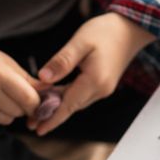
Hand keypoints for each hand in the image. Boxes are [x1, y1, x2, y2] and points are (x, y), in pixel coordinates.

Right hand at [0, 40, 44, 124]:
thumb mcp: (5, 61)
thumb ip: (27, 80)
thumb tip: (50, 93)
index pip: (28, 98)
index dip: (37, 102)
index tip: (38, 99)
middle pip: (18, 111)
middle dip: (23, 106)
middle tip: (18, 94)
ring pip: (7, 120)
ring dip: (11, 111)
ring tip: (2, 95)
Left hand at [32, 13, 154, 134]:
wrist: (130, 29)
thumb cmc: (105, 31)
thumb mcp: (80, 42)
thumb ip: (62, 61)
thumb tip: (43, 78)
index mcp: (94, 81)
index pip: (69, 105)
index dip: (52, 119)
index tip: (38, 131)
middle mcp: (100, 90)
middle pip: (71, 107)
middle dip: (51, 116)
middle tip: (30, 122)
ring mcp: (103, 88)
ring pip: (75, 102)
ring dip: (57, 108)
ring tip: (37, 111)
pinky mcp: (102, 84)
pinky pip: (80, 96)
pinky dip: (66, 98)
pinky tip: (53, 96)